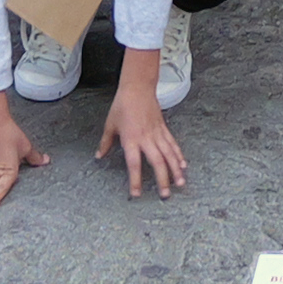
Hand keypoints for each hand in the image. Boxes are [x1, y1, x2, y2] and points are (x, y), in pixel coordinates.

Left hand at [100, 74, 185, 196]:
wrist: (137, 87)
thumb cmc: (122, 105)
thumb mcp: (110, 124)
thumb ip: (106, 142)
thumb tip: (99, 156)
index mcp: (131, 139)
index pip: (134, 164)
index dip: (135, 180)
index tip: (136, 194)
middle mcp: (146, 139)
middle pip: (157, 162)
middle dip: (162, 179)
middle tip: (165, 195)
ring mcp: (157, 133)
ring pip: (169, 154)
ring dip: (175, 170)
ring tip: (180, 184)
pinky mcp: (164, 128)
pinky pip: (173, 144)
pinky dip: (179, 155)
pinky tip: (183, 165)